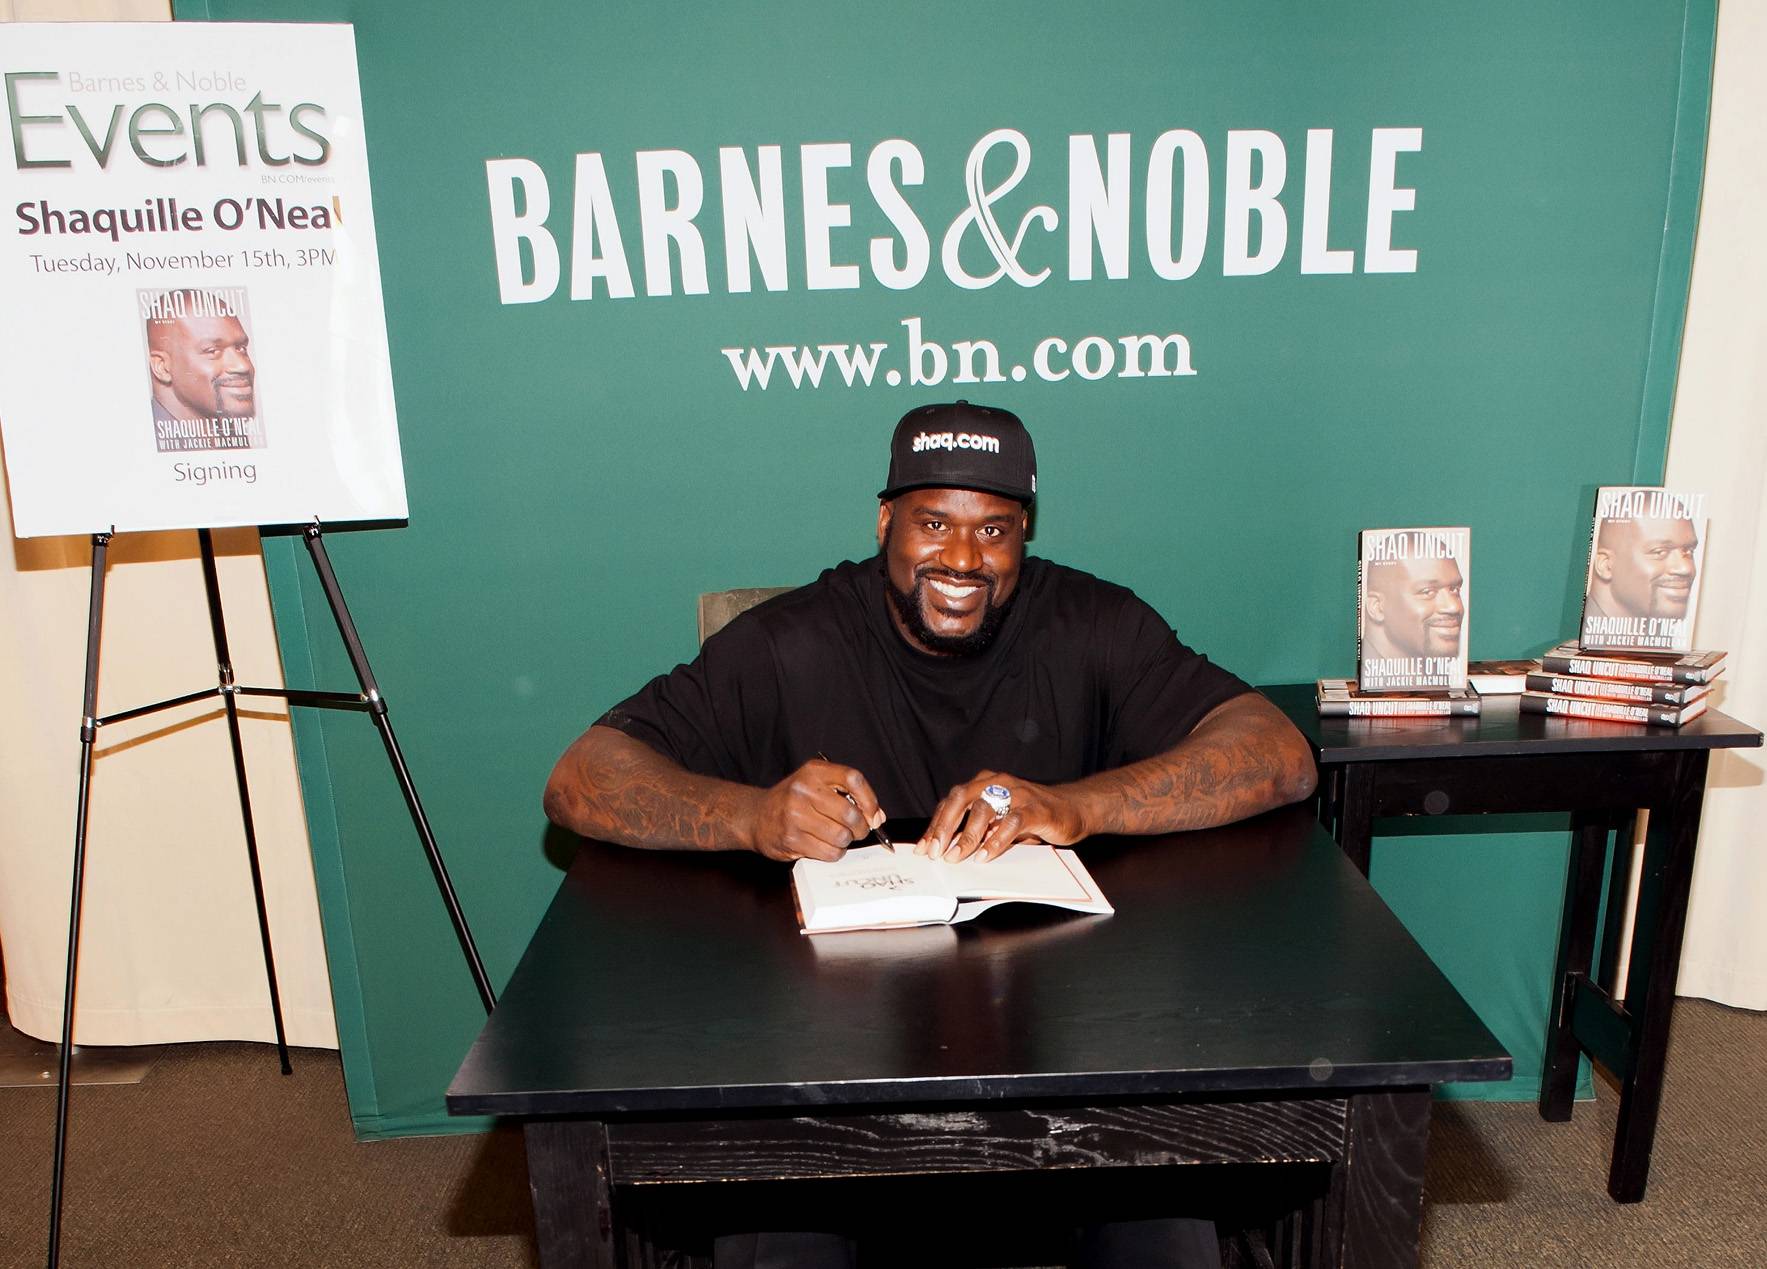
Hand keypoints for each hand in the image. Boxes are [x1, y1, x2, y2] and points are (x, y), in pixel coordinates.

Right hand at [746, 759, 884, 862]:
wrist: (755, 816)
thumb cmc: (792, 801)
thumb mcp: (817, 786)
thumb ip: (849, 797)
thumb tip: (877, 818)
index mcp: (814, 771)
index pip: (853, 779)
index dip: (869, 799)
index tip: (873, 814)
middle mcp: (803, 790)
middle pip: (850, 813)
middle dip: (860, 828)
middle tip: (856, 830)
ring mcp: (795, 815)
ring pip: (841, 836)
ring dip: (844, 842)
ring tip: (835, 837)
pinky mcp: (791, 839)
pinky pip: (828, 852)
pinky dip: (833, 853)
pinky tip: (823, 845)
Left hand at [919, 771, 1085, 862]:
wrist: (1073, 808)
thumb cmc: (1032, 816)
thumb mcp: (999, 821)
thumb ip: (976, 829)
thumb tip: (945, 849)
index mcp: (984, 783)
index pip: (952, 802)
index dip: (935, 825)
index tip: (923, 848)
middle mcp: (997, 782)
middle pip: (962, 799)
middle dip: (945, 827)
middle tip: (935, 852)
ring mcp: (1017, 793)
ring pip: (985, 809)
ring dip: (968, 836)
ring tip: (957, 857)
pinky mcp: (1035, 808)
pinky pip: (1012, 822)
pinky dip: (996, 840)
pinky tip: (985, 856)